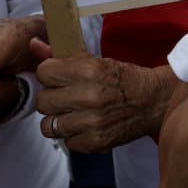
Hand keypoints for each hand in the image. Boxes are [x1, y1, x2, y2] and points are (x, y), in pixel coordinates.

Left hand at [31, 40, 173, 152]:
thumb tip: (33, 45)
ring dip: (58, 119)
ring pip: (48, 125)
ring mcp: (92, 123)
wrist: (154, 101)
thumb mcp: (95, 61)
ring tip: (71, 112)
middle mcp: (89, 97)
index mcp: (89, 70)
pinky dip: (72, 134)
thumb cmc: (123, 78)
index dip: (49, 74)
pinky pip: (66, 141)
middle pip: (43, 101)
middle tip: (64, 95)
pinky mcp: (96, 142)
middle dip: (51, 97)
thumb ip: (62, 55)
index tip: (58, 76)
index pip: (44, 73)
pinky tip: (84, 124)